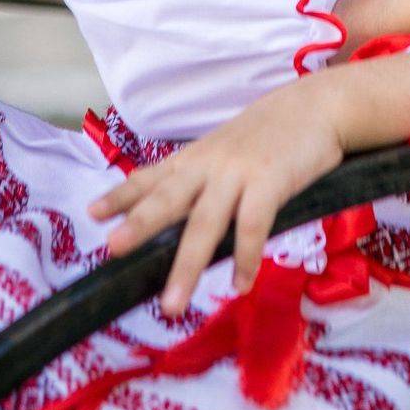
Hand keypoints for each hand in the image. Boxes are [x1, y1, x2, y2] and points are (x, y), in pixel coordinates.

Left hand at [86, 74, 343, 316]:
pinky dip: (245, 258)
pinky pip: (252, 225)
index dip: (122, 194)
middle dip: (139, 224)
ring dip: (187, 265)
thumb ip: (204, 175)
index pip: (153, 176)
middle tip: (111, 249)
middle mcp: (210, 163)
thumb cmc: (273, 132)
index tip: (92, 213)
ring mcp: (239, 172)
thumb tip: (180, 210)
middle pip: (169, 198)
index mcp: (198, 156)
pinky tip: (240, 285)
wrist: (318, 106)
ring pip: (205, 222)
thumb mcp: (229, 147)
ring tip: (171, 304)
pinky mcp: (270, 181)